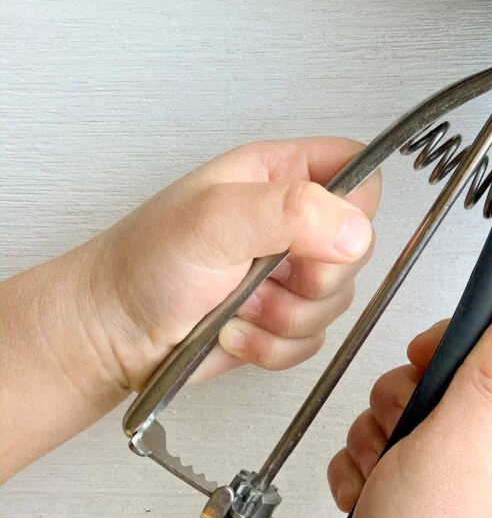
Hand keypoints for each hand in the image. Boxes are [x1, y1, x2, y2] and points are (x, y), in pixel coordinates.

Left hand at [0, 138, 378, 480]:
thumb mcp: (216, 219)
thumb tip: (355, 230)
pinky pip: (313, 339)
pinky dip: (275, 346)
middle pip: (356, 245)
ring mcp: (286, 272)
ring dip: (286, 317)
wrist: (108, 335)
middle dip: (314, 277)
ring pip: (337, 299)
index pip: (358, 171)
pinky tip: (234, 332)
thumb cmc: (143, 265)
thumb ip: (292, 211)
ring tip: (238, 305)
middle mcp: (289, 219)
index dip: (353, 206)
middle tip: (263, 275)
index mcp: (278, 173)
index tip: (319, 233)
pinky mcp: (281, 319)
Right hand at [289, 312, 491, 517]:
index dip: (442, 351)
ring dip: (369, 444)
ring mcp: (438, 481)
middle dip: (394, 404)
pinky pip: (368, 457)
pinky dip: (354, 476)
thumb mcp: (456, 450)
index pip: (484, 352)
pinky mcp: (402, 501)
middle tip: (397, 441)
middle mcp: (477, 455)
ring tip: (378, 482)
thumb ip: (488, 381)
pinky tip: (361, 505)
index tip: (417, 369)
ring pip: (391, 418)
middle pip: (429, 382)